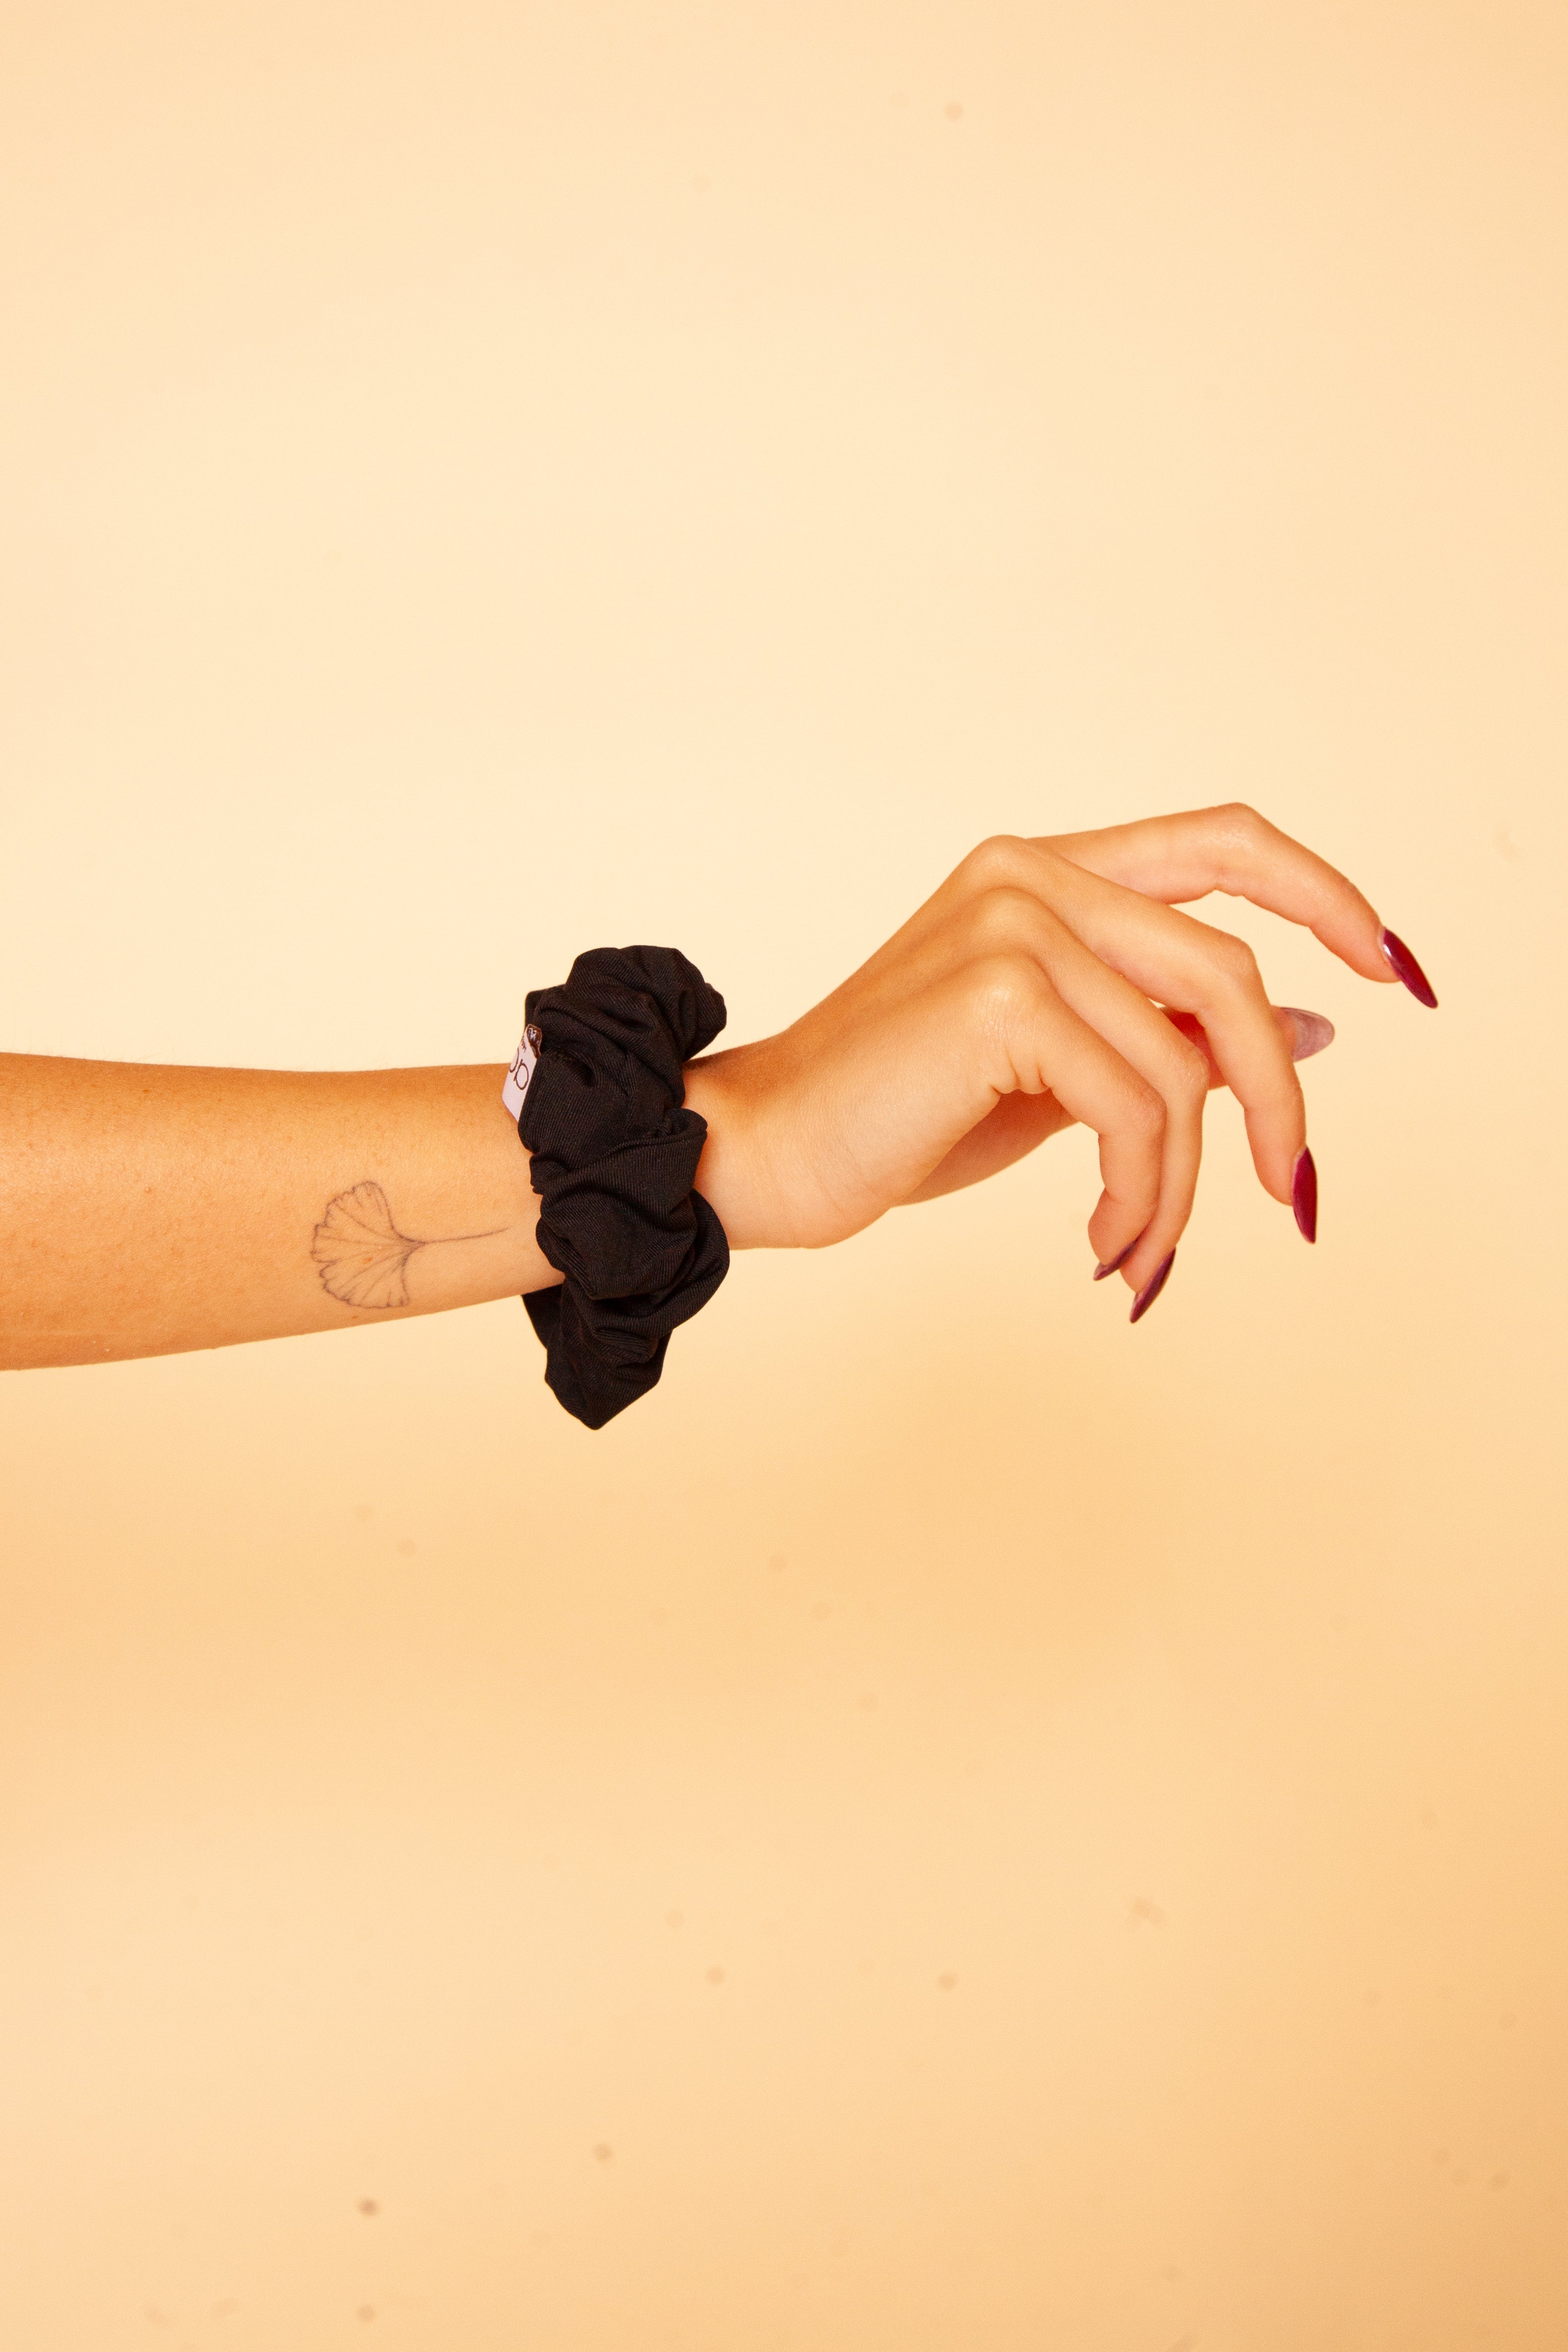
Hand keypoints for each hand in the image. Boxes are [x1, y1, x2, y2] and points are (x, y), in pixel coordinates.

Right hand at [683, 804, 1436, 1306]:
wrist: (761, 1151)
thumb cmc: (896, 1114)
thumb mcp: (1058, 1073)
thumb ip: (1166, 1037)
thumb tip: (1307, 1034)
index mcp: (1042, 871)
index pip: (1221, 840)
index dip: (1323, 890)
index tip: (1391, 963)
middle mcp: (1029, 874)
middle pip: (1226, 968)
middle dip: (1276, 1098)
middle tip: (1292, 1193)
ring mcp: (1012, 923)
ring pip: (1183, 1059)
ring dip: (1184, 1180)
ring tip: (1141, 1246)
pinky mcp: (999, 994)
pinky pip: (1135, 1105)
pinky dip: (1141, 1192)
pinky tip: (1104, 1240)